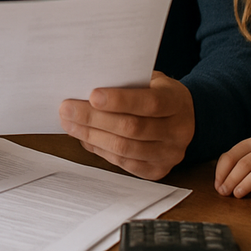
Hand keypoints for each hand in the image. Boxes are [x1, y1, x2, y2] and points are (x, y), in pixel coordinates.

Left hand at [59, 71, 194, 179]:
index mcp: (176, 102)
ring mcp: (169, 154)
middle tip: (66, 108)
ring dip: (91, 136)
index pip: (149, 103)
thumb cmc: (156, 92)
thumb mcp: (148, 79)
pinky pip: (124, 163)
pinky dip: (100, 150)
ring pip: (125, 148)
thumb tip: (84, 90)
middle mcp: (178, 131)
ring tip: (69, 123)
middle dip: (94, 118)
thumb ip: (124, 83)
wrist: (184, 116)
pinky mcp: (157, 170)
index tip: (92, 95)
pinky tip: (84, 138)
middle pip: (132, 128)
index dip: (120, 100)